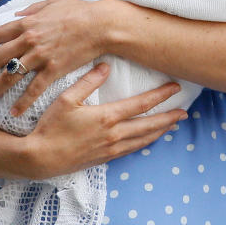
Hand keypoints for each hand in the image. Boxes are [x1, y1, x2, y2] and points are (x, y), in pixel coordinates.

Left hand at [0, 0, 105, 113]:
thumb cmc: (78, 11)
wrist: (100, 25)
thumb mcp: (51, 3)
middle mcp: (28, 40)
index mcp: (26, 23)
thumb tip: (17, 14)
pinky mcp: (53, 70)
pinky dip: (22, 102)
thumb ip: (32, 9)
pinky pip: (33, 89)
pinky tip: (14, 112)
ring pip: (10, 75)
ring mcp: (40, 56)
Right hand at [21, 63, 185, 179]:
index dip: (160, 95)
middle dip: (169, 117)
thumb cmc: (51, 127)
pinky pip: (133, 150)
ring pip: (144, 139)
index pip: (141, 104)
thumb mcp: (66, 99)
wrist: (41, 158)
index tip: (175, 87)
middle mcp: (114, 134)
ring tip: (172, 125)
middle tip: (184, 111)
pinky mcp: (105, 158)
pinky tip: (149, 140)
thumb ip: (88, 82)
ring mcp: (111, 149)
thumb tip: (106, 66)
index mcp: (107, 117)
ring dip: (160, 131)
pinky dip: (145, 143)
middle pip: (149, 125)